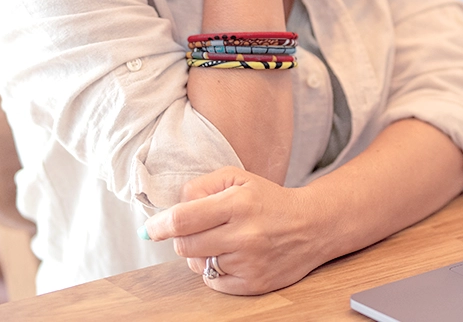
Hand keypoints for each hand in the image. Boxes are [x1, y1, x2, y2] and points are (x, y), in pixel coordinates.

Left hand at [140, 166, 322, 294]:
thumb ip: (202, 186)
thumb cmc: (269, 199)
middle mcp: (244, 235)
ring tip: (220, 240)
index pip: (183, 219)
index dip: (160, 225)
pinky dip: (215, 269)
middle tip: (196, 229)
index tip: (150, 229)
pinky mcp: (253, 284)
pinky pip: (213, 281)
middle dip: (182, 237)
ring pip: (197, 263)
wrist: (311, 226)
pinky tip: (231, 255)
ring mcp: (249, 262)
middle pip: (184, 245)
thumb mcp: (239, 178)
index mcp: (239, 203)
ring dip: (200, 252)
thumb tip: (171, 208)